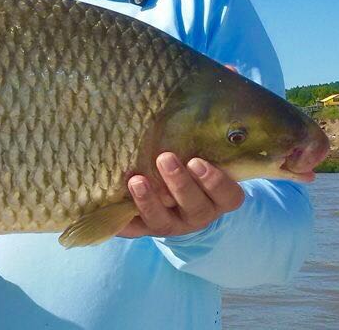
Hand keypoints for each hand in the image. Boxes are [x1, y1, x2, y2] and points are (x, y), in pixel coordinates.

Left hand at [119, 153, 244, 237]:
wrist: (177, 204)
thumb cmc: (191, 170)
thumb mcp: (202, 160)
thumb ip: (199, 145)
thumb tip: (182, 108)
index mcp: (218, 199)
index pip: (228, 196)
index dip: (215, 182)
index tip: (196, 161)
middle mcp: (198, 215)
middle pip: (195, 207)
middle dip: (179, 183)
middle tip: (165, 158)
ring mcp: (172, 226)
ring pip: (163, 221)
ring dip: (149, 201)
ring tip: (136, 180)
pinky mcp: (146, 230)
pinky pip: (134, 229)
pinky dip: (122, 221)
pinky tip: (109, 206)